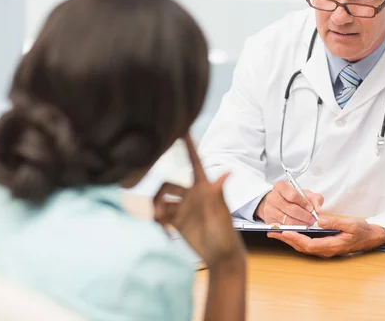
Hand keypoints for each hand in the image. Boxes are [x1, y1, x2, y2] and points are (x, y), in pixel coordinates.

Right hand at [153, 133, 245, 267]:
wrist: (221, 256)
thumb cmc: (225, 233)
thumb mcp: (221, 212)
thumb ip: (218, 193)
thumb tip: (227, 171)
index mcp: (203, 187)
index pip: (194, 162)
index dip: (188, 145)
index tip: (180, 128)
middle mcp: (191, 195)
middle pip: (167, 184)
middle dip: (159, 194)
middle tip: (158, 209)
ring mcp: (183, 208)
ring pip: (161, 199)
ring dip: (156, 208)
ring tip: (160, 221)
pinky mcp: (177, 221)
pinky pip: (160, 214)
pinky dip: (157, 219)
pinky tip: (163, 230)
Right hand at [255, 180, 323, 224]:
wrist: (278, 203)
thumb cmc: (293, 197)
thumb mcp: (305, 194)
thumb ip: (315, 199)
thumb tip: (319, 211)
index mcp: (281, 186)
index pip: (293, 195)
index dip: (304, 203)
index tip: (311, 208)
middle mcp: (272, 197)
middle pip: (291, 209)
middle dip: (304, 216)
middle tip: (312, 219)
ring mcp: (269, 209)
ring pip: (287, 220)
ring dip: (300, 224)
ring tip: (307, 223)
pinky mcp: (269, 221)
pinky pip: (283, 228)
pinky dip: (293, 229)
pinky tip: (299, 227)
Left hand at [267, 216, 384, 257]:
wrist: (370, 237)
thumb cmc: (362, 231)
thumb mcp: (351, 224)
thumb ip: (335, 222)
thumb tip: (319, 220)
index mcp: (332, 246)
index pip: (309, 244)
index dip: (295, 238)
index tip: (284, 232)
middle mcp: (326, 250)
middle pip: (302, 247)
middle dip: (286, 239)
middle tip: (272, 232)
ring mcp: (324, 250)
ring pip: (303, 247)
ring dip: (289, 239)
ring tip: (276, 232)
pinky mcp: (324, 246)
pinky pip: (307, 244)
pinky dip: (296, 239)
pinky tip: (289, 233)